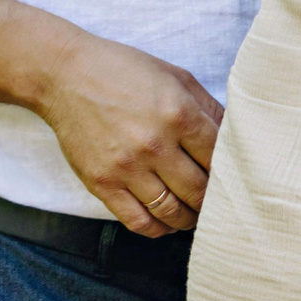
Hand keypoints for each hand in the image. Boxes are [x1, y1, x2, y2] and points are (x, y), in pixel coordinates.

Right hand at [29, 31, 226, 236]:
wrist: (66, 76)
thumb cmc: (126, 72)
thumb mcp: (176, 77)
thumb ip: (209, 107)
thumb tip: (234, 136)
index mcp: (179, 114)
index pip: (218, 157)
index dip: (231, 170)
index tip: (233, 176)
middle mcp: (155, 144)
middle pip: (199, 190)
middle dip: (213, 199)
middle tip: (218, 201)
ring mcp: (127, 167)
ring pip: (171, 211)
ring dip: (189, 218)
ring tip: (194, 214)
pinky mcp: (102, 183)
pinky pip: (138, 221)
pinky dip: (158, 229)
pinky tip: (166, 223)